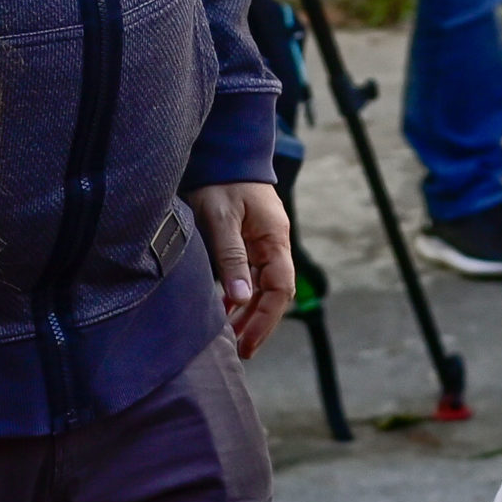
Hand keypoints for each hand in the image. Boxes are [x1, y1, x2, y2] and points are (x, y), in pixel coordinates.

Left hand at [187, 181, 295, 357]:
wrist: (223, 152)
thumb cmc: (221, 181)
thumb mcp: (221, 218)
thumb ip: (232, 258)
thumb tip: (242, 298)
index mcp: (275, 239)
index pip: (279, 289)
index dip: (266, 320)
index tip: (248, 343)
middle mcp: (274, 244)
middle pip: (274, 293)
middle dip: (258, 323)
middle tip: (240, 349)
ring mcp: (264, 243)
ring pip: (263, 287)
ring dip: (249, 312)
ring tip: (231, 336)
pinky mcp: (251, 241)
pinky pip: (251, 275)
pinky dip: (240, 294)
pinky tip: (226, 309)